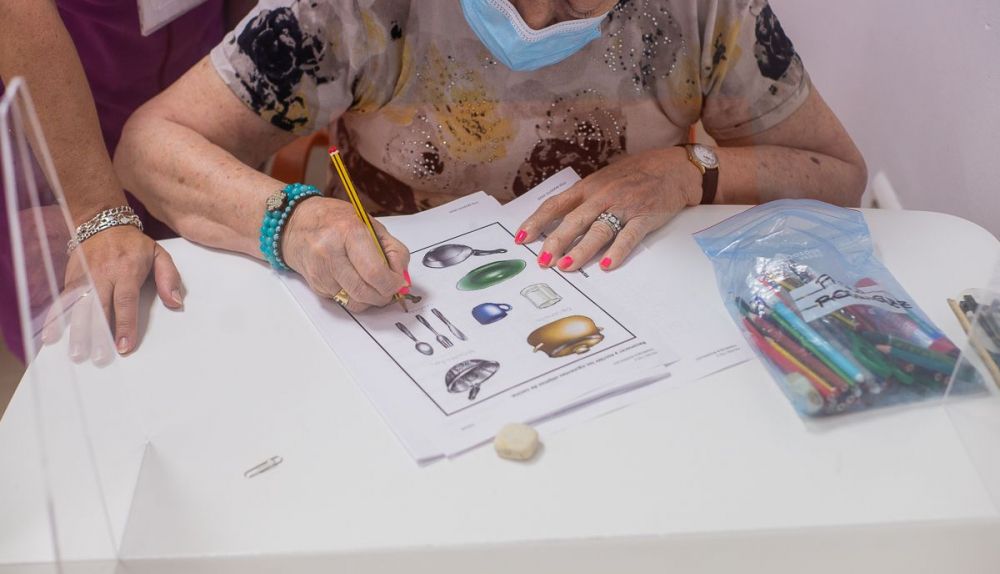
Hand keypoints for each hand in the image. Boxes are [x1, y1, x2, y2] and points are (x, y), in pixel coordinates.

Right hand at [63, 225, 183, 356]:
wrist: (102, 223)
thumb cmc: (134, 245)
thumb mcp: (159, 254)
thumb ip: (169, 278)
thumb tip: (175, 303)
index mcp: (127, 270)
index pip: (125, 301)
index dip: (125, 324)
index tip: (124, 345)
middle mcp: (103, 274)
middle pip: (99, 307)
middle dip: (99, 333)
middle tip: (99, 357)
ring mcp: (84, 276)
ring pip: (79, 306)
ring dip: (77, 331)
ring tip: (76, 353)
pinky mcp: (71, 278)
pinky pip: (63, 300)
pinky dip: (55, 317)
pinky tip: (51, 335)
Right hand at [282, 197, 409, 312]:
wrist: (295, 223)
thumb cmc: (336, 221)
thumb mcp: (370, 225)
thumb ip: (393, 250)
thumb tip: (403, 278)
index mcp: (349, 231)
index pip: (375, 272)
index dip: (392, 283)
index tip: (399, 283)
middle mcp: (330, 251)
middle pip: (365, 291)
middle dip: (383, 296)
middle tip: (389, 289)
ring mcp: (320, 270)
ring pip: (354, 302)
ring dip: (370, 300)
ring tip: (373, 286)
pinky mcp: (315, 284)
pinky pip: (342, 301)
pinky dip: (354, 297)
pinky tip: (353, 281)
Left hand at [516, 147, 701, 270]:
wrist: (673, 168)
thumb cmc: (634, 175)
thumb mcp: (602, 181)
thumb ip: (582, 200)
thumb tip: (557, 221)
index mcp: (588, 188)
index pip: (556, 205)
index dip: (537, 221)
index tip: (521, 238)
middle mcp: (602, 196)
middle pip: (573, 220)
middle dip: (556, 241)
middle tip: (543, 260)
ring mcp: (624, 206)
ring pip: (598, 229)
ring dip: (581, 249)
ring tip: (567, 266)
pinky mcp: (645, 217)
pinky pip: (628, 236)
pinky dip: (617, 251)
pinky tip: (606, 264)